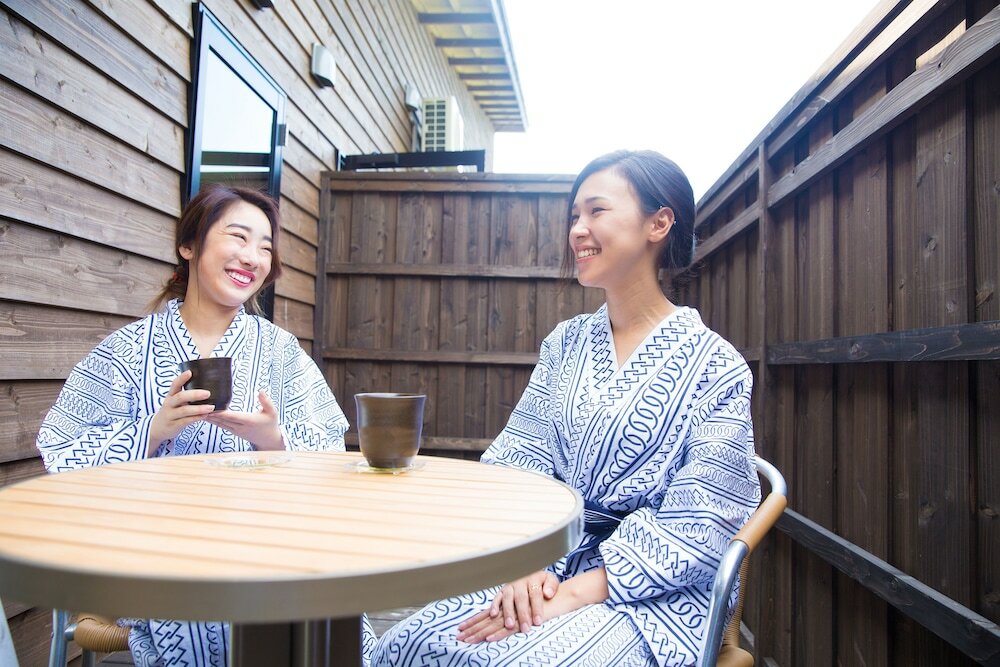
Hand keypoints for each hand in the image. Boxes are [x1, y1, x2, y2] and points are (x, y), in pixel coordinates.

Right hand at [148, 371, 215, 452]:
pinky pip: (185, 421)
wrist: (158, 428)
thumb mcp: (174, 401)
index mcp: (171, 395)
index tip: (190, 372)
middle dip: (194, 394)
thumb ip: (186, 394)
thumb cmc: (172, 411)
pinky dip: (196, 418)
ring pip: (184, 410)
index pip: (174, 384)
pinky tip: (205, 415)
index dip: (181, 378)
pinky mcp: (174, 425)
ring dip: (198, 409)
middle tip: (208, 393)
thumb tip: (205, 382)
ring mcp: (171, 415)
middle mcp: (169, 404)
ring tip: (211, 407)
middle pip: (180, 397)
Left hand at [203, 391, 282, 449]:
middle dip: (211, 414)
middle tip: (199, 406)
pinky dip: (213, 421)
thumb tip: (261, 391)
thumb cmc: (271, 424)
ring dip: (209, 417)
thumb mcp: (273, 412)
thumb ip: (266, 401)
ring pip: (220, 424)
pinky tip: (205, 415)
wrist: (269, 440)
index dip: (222, 413)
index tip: (212, 407)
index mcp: (250, 421)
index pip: (234, 416)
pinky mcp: (233, 432)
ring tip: (197, 410)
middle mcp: (241, 427)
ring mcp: (236, 431)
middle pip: (223, 420)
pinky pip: (221, 426)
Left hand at [457, 568, 609, 643]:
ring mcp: (516, 614)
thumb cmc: (543, 600)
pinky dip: (500, 634)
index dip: (473, 621)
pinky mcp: (525, 620)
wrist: (560, 598)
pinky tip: (489, 639)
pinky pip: (511, 628)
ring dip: (481, 633)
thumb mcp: (525, 605)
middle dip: (472, 629)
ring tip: (468, 641)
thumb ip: (513, 611)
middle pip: (487, 620)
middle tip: (458, 637)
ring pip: (495, 625)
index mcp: (506, 605)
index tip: (460, 628)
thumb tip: (496, 615)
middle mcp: (508, 609)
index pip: (486, 614)